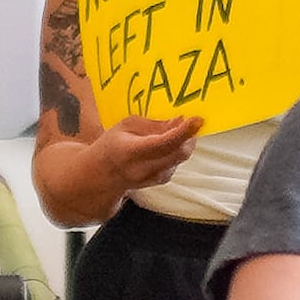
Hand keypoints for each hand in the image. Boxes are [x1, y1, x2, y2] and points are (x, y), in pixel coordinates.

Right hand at [85, 113, 203, 194]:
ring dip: (183, 142)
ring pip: (181, 156)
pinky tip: (167, 144)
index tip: (198, 119)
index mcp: (130, 152)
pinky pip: (178, 161)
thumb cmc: (112, 145)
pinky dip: (178, 149)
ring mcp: (154, 178)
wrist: (102, 175)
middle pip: (179, 153)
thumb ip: (154, 124)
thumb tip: (180, 120)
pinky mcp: (162, 180)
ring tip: (172, 131)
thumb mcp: (127, 126)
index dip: (184, 131)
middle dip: (190, 135)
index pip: (164, 143)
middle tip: (190, 121)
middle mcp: (143, 169)